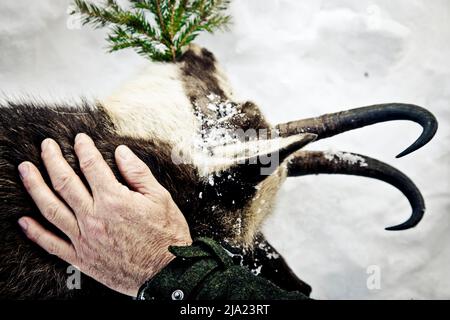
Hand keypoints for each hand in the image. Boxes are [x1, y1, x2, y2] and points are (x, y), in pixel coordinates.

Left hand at [17, 133, 191, 295]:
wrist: (166, 273)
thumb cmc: (166, 236)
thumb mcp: (160, 198)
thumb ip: (138, 173)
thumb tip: (121, 153)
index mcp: (114, 200)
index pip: (92, 166)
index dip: (84, 148)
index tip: (80, 139)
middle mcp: (94, 217)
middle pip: (65, 183)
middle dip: (52, 160)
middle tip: (45, 145)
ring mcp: (84, 239)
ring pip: (51, 209)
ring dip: (35, 187)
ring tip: (25, 170)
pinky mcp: (81, 258)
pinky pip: (51, 244)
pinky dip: (35, 232)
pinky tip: (24, 221)